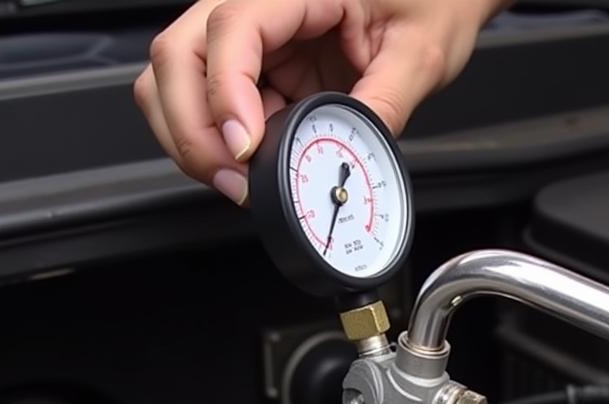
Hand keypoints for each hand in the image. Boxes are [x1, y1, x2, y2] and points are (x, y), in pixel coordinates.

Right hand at [135, 0, 500, 205]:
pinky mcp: (256, 68)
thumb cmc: (430, 4)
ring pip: (177, 80)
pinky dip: (216, 142)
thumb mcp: (420, 56)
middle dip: (192, 127)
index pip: (230, 30)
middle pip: (179, 55)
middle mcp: (260, 3)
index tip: (246, 148)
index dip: (227, 94)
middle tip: (235, 180)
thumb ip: (383, 105)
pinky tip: (253, 164)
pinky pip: (209, 102)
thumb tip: (342, 156)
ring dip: (194, 138)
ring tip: (240, 180)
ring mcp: (251, 38)